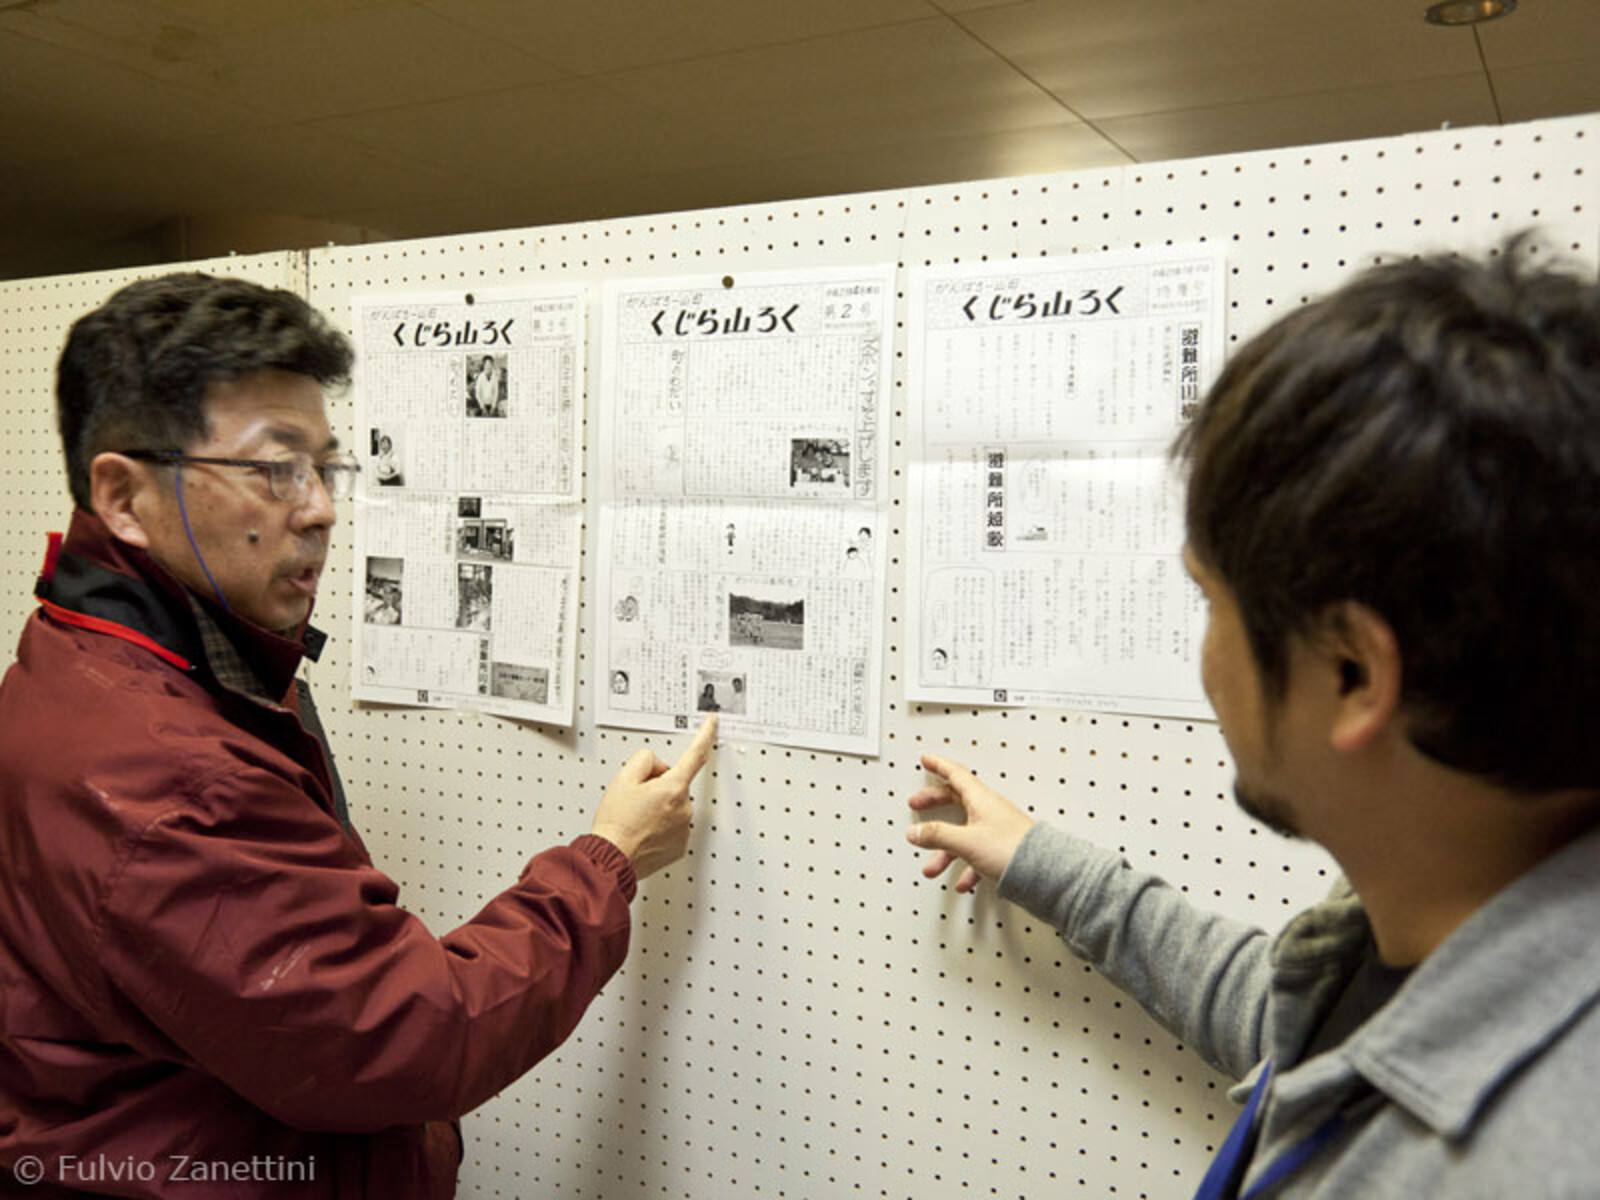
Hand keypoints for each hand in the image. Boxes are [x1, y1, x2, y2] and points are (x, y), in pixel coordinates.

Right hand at [591, 715, 716, 879]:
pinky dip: (661, 826)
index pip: (695, 754)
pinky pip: (673, 826)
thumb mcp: (623, 779)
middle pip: (676, 784)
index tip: (712, 723)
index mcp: (673, 788)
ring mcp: (684, 828)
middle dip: (660, 786)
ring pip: (674, 806)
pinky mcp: (680, 845)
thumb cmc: (615, 824)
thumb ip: (645, 760)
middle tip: (636, 800)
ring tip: (636, 819)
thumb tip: (657, 766)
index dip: (706, 735)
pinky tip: (644, 831)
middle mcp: (684, 808)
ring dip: (660, 808)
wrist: (612, 857)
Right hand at [906, 752, 1034, 892]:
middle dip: (934, 802)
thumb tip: (915, 831)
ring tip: (933, 866)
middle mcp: (989, 810)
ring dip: (945, 848)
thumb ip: (938, 835)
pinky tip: (963, 880)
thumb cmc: (1012, 849)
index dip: (939, 766)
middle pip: (956, 799)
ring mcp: (996, 830)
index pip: (955, 774)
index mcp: (981, 799)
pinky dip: (965, 866)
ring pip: (963, 833)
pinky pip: (976, 853)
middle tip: (917, 803)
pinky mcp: (1002, 850)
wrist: (1044, 873)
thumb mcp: (966, 841)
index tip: (927, 760)